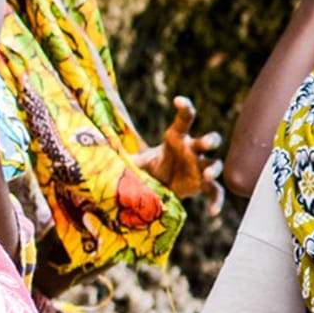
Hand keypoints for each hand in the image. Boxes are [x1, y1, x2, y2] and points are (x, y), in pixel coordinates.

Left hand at [135, 95, 225, 209]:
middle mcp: (193, 150)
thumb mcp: (138, 161)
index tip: (178, 100)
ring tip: (208, 175)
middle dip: (210, 140)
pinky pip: (215, 192)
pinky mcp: (203, 185)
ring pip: (214, 164)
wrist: (162, 184)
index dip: (185, 107)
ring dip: (214, 168)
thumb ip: (125, 157)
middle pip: (208, 140)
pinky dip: (217, 201)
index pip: (185, 119)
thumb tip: (96, 151)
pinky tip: (213, 212)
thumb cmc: (152, 167)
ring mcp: (200, 167)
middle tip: (206, 143)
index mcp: (177, 138)